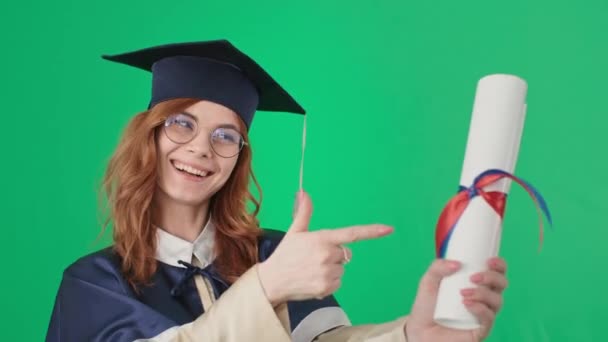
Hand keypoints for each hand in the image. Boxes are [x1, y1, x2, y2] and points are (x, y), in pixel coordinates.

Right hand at [258, 190, 392, 305]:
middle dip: (334, 254)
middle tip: (314, 257)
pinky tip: (313, 279)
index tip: (388, 229)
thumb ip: (304, 212)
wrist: (272, 280)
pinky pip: (338, 283)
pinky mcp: (327, 288)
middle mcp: (328, 255)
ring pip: (342, 269)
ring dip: (331, 269)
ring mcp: (328, 273)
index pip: (351, 234)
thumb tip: (304, 192)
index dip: (371, 231)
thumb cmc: (285, 254)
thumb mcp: (295, 232)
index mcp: (322, 239)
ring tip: (311, 270)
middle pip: (345, 253)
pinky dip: (329, 282)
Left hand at [405, 258, 507, 341]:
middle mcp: (484, 298)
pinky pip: (489, 318)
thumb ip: (438, 267)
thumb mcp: (429, 281)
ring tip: (463, 293)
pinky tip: (467, 304)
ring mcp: (483, 314)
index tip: (489, 260)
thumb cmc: (427, 306)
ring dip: (483, 293)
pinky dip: (480, 309)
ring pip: (497, 300)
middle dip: (492, 277)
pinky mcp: (481, 329)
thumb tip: (457, 263)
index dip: (499, 265)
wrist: (421, 330)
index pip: (496, 272)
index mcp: (476, 284)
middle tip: (473, 278)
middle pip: (501, 284)